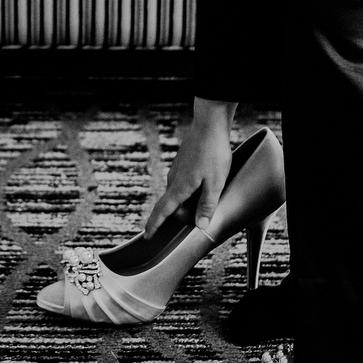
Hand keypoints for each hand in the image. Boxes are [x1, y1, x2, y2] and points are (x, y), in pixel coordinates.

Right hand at [143, 97, 234, 236]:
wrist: (209, 125)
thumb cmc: (213, 153)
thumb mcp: (216, 183)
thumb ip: (207, 205)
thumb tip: (200, 226)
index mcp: (179, 187)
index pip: (162, 210)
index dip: (154, 225)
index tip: (146, 236)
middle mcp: (174, 179)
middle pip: (172, 205)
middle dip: (182, 215)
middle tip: (202, 215)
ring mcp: (176, 170)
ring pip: (178, 194)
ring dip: (188, 202)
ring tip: (207, 196)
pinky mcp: (181, 164)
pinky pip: (181, 183)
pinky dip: (190, 190)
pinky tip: (205, 183)